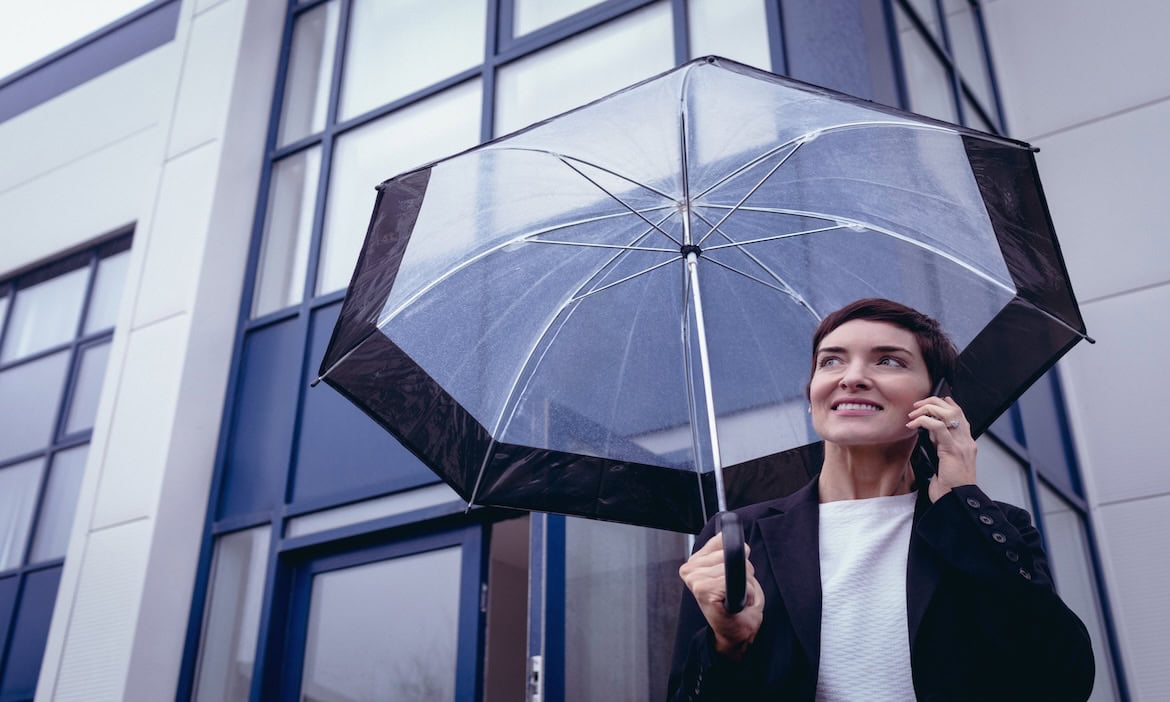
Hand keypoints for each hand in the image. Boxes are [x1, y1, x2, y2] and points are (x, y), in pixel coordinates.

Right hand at [678, 533, 764, 660]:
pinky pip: (734, 580)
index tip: (732, 575)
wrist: (736, 634)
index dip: (737, 558)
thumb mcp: (736, 571)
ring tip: (735, 597)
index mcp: (696, 561)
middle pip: (731, 554)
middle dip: (743, 571)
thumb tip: (730, 538)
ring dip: (744, 584)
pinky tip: (735, 603)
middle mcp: (690, 569)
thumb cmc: (736, 606)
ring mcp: (695, 579)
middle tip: (735, 590)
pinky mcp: (703, 589)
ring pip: (734, 567)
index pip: (722, 541)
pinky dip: (744, 592)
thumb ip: (731, 551)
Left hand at [906, 395, 977, 501]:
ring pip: (948, 413)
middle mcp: (967, 441)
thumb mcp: (945, 462)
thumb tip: (928, 433)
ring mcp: (962, 445)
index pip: (961, 415)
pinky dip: (923, 421)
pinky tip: (913, 424)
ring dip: (927, 408)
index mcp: (967, 444)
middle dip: (934, 402)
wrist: (957, 500)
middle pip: (955, 409)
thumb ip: (940, 446)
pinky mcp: (952, 450)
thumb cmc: (950, 486)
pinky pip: (938, 427)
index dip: (947, 404)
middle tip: (917, 406)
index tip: (933, 401)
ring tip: (913, 414)